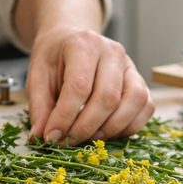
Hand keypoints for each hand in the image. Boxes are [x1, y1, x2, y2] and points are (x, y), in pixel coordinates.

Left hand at [26, 27, 153, 145]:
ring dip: (110, 129)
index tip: (52, 137)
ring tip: (88, 138)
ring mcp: (131, 66)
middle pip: (108, 97)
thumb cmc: (54, 59)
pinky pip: (145, 107)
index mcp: (83, 44)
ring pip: (134, 102)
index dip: (65, 117)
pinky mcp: (140, 81)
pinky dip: (128, 126)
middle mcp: (112, 52)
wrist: (70, 41)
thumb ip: (40, 107)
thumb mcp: (37, 77)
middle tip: (67, 142)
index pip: (79, 86)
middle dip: (86, 127)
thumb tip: (41, 136)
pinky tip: (107, 131)